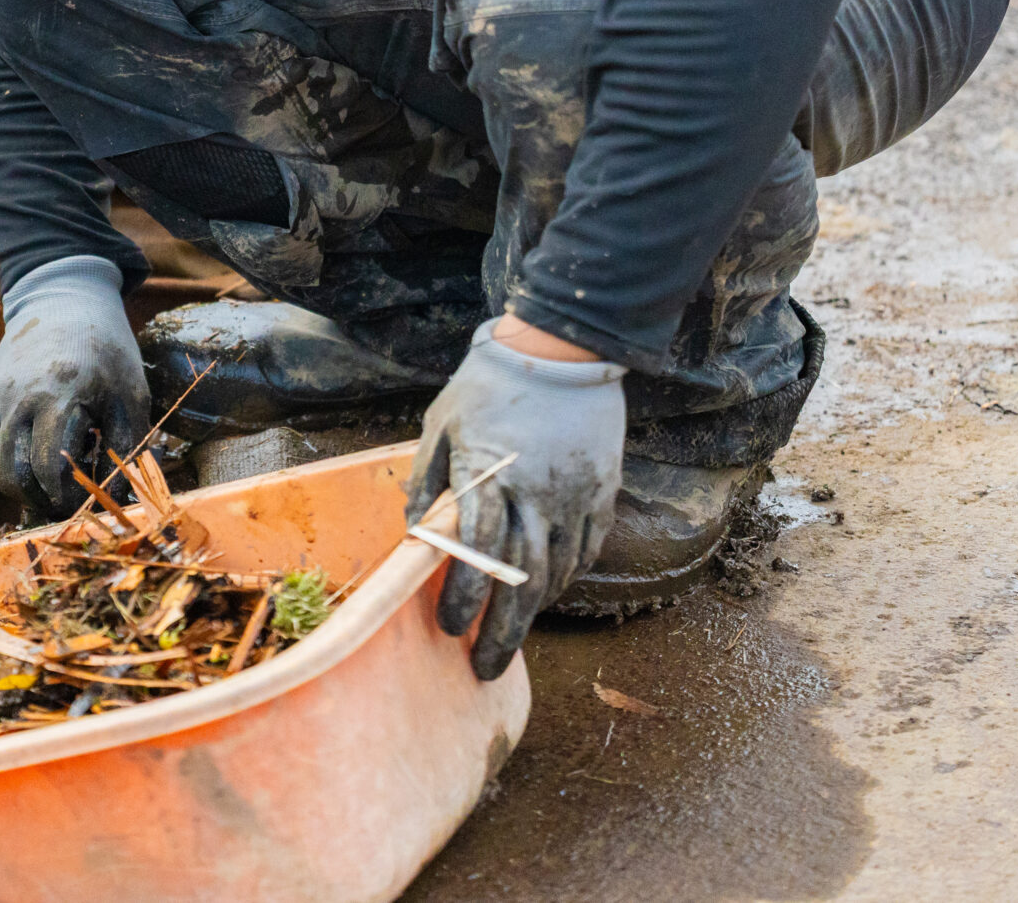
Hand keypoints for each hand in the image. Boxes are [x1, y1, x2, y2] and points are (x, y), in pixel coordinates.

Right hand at [0, 256, 147, 517]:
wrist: (61, 299)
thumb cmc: (106, 348)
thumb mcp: (130, 394)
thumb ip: (128, 447)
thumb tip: (122, 497)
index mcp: (59, 395)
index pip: (50, 469)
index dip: (68, 497)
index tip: (88, 502)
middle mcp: (18, 400)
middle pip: (15, 478)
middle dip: (42, 501)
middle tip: (69, 504)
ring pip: (0, 469)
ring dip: (27, 488)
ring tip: (58, 484)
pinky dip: (18, 465)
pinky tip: (45, 456)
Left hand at [404, 319, 626, 679]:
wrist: (560, 350)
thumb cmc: (487, 385)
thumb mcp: (441, 425)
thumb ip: (427, 480)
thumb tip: (415, 534)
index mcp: (491, 475)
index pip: (476, 552)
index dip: (462, 596)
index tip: (448, 628)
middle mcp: (537, 493)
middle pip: (521, 579)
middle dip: (501, 631)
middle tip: (484, 668)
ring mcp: (576, 494)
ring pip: (558, 571)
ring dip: (534, 611)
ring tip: (510, 635)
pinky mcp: (602, 490)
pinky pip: (587, 549)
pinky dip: (567, 578)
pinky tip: (548, 594)